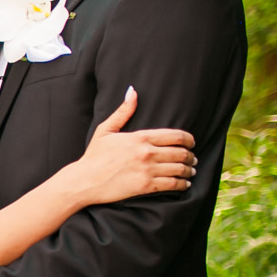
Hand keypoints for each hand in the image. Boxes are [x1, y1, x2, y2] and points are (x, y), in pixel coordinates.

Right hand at [66, 88, 197, 205]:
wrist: (83, 181)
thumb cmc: (93, 156)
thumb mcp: (106, 130)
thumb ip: (123, 111)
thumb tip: (133, 91)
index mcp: (140, 137)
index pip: (176, 136)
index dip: (188, 139)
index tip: (191, 143)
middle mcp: (146, 152)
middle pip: (181, 153)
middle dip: (190, 156)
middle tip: (192, 159)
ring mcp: (147, 170)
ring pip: (179, 169)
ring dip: (189, 170)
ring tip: (190, 171)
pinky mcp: (145, 186)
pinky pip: (172, 184)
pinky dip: (182, 184)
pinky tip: (184, 184)